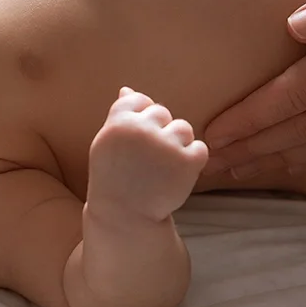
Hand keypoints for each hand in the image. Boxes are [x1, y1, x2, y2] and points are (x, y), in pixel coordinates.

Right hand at [87, 88, 208, 222]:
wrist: (126, 217)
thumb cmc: (114, 179)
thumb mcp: (105, 144)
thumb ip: (119, 115)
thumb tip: (127, 89)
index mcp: (119, 122)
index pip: (139, 100)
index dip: (141, 120)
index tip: (137, 141)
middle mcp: (142, 130)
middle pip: (162, 112)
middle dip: (159, 131)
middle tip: (148, 159)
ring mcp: (166, 145)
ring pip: (183, 128)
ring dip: (178, 145)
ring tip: (163, 168)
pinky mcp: (187, 162)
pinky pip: (200, 149)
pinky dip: (192, 162)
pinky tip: (176, 176)